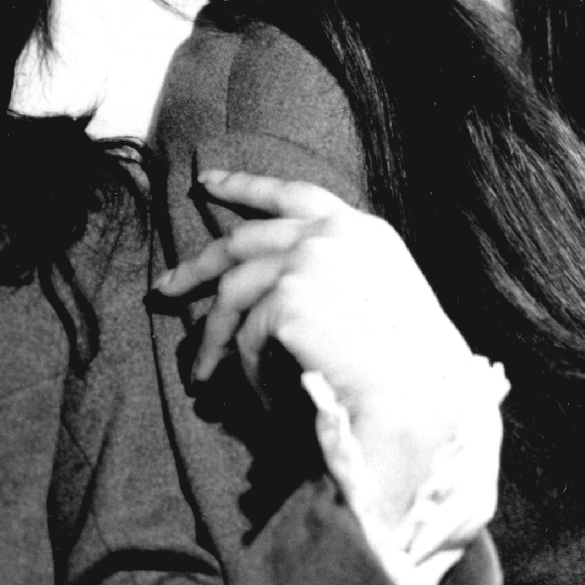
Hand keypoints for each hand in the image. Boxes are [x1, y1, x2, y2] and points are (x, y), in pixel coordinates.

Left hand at [155, 172, 482, 533]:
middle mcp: (335, 234)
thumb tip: (270, 287)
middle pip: (243, 238)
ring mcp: (310, 261)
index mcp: (364, 231)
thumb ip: (334, 276)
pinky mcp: (287, 298)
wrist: (420, 402)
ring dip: (210, 337)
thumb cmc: (408, 371)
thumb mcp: (378, 301)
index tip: (206, 182)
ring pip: (233, 292)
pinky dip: (242, 368)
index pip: (294, 193)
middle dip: (196, 265)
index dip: (245, 186)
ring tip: (199, 373)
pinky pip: (244, 334)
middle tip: (164, 287)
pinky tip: (253, 394)